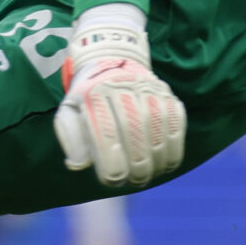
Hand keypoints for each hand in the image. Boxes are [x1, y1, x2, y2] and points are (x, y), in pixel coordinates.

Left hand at [54, 20, 186, 187]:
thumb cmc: (87, 97)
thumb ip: (70, 139)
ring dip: (156, 163)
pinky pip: (176, 129)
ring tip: (147, 177)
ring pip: (158, 134)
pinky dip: (173, 151)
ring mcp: (149, 92)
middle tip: (133, 182)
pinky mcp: (168, 97)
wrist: (112, 62)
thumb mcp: (69, 111)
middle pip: (134, 136)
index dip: (111, 163)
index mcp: (94, 95)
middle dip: (136, 167)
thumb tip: (78, 165)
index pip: (105, 134)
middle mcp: (122, 90)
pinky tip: (165, 164)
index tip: (112, 180)